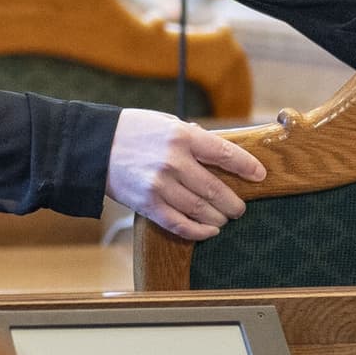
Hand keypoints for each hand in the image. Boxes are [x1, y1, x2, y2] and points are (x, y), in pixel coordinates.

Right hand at [109, 108, 263, 238]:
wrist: (95, 146)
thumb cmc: (134, 131)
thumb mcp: (166, 123)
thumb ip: (193, 138)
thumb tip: (220, 153)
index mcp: (182, 136)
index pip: (225, 154)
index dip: (246, 167)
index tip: (260, 175)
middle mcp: (173, 161)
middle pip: (215, 189)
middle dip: (234, 203)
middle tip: (239, 208)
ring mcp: (160, 185)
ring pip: (201, 210)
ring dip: (218, 218)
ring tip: (224, 219)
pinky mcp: (147, 204)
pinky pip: (179, 223)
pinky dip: (198, 231)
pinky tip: (209, 231)